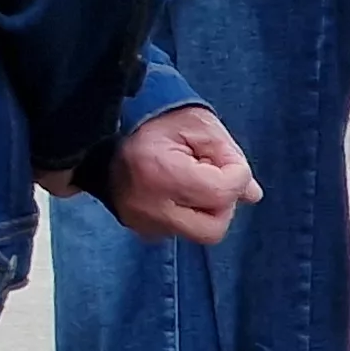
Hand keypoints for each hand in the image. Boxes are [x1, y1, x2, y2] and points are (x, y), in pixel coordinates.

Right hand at [47, 105, 257, 243]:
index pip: (222, 192)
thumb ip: (228, 156)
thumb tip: (251, 195)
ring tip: (191, 181)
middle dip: (222, 204)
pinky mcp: (133, 224)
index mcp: (159, 172)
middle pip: (211, 228)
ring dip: (204, 209)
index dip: (237, 174)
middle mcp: (146, 205)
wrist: (97, 128)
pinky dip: (184, 213)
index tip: (225, 157)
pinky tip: (174, 190)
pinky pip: (175, 230)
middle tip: (213, 178)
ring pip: (195, 232)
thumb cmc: (153, 119)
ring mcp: (137, 219)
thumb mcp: (197, 125)